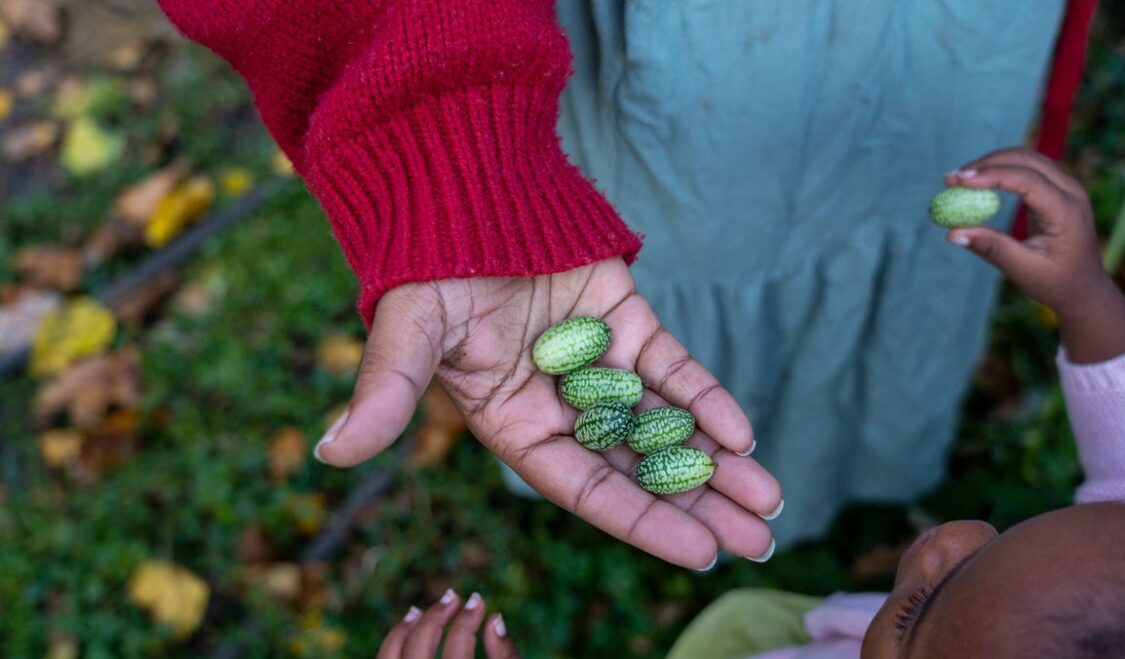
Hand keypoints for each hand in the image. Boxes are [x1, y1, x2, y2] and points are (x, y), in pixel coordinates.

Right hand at [315, 258, 780, 568]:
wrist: (458, 181)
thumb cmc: (424, 261)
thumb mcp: (408, 331)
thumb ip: (387, 393)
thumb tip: (330, 454)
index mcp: (511, 422)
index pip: (583, 487)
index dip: (640, 521)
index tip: (700, 551)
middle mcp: (559, 404)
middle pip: (635, 467)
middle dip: (696, 504)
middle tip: (759, 543)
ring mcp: (597, 363)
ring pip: (664, 423)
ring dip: (716, 460)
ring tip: (771, 502)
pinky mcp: (623, 319)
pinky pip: (670, 366)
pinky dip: (705, 395)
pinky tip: (743, 429)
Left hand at [378, 590, 517, 658]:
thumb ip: (506, 657)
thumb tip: (496, 619)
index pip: (457, 649)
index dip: (467, 620)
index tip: (478, 600)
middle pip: (418, 649)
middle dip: (435, 617)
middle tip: (453, 597)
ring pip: (389, 657)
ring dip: (403, 630)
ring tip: (420, 611)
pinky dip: (392, 647)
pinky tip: (405, 634)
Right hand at [942, 147, 1124, 362]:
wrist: (1083, 287)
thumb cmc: (1056, 282)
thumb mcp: (1023, 270)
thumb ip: (991, 248)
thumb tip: (952, 233)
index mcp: (1067, 211)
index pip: (1027, 180)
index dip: (991, 176)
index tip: (958, 181)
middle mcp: (1071, 191)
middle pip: (1026, 160)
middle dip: (986, 164)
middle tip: (951, 180)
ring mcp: (1066, 186)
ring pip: (1025, 158)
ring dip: (991, 163)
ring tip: (959, 181)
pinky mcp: (1056, 188)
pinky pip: (1026, 167)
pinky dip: (1000, 169)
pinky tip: (977, 183)